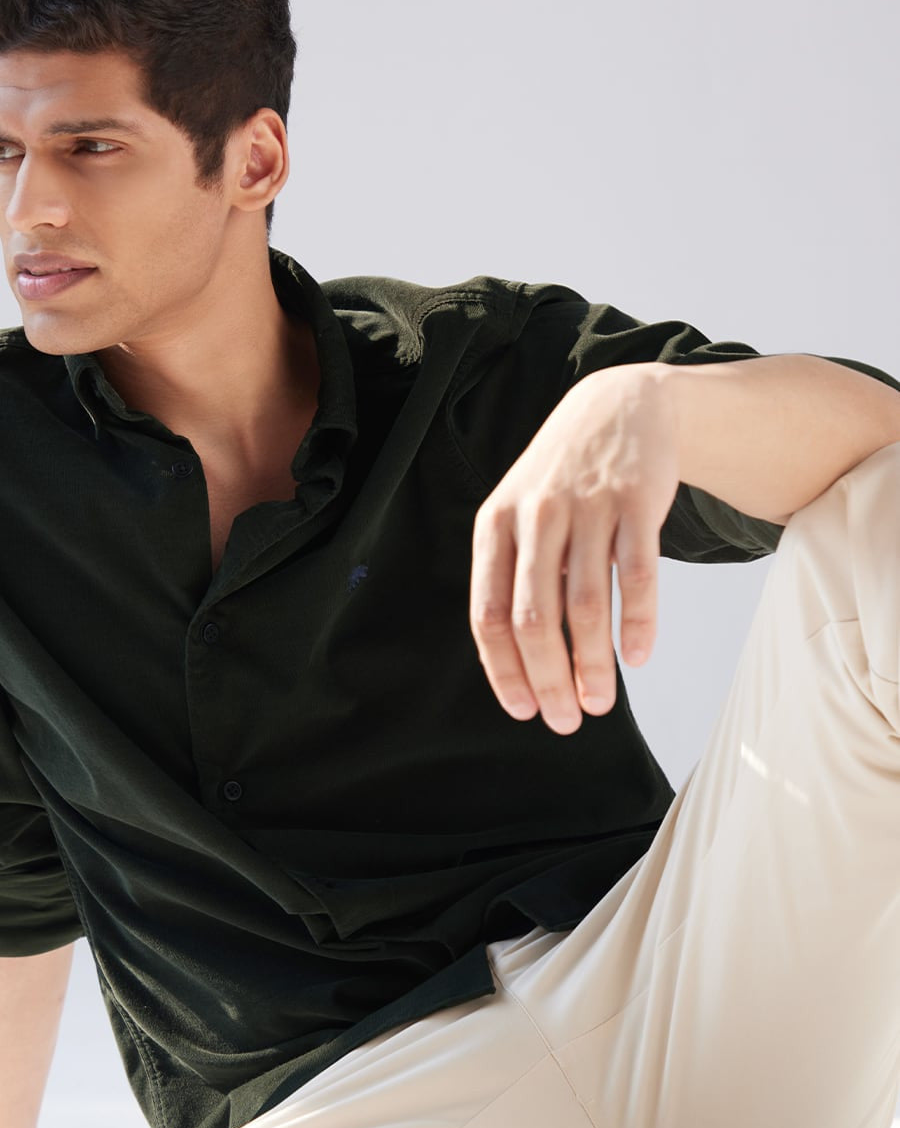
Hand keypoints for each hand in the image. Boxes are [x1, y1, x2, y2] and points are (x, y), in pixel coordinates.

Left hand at [469, 362, 678, 732]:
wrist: (619, 406)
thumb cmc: (563, 480)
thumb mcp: (521, 514)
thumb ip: (517, 577)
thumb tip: (522, 663)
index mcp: (496, 525)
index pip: (489, 613)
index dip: (504, 670)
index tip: (522, 711)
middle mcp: (536, 515)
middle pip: (534, 618)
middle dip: (548, 679)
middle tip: (566, 721)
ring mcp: (586, 507)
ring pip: (585, 604)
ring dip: (593, 664)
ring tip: (601, 702)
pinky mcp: (636, 501)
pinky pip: (637, 575)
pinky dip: (638, 623)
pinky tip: (638, 656)